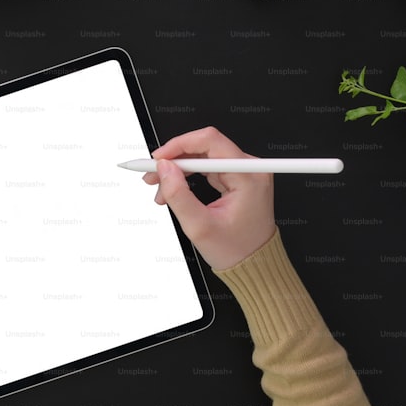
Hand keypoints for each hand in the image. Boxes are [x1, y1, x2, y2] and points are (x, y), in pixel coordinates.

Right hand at [143, 127, 274, 269]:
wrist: (253, 264)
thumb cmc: (236, 249)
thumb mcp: (199, 226)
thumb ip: (178, 195)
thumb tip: (164, 168)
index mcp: (248, 176)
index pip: (210, 141)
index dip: (179, 145)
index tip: (158, 159)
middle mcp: (250, 168)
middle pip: (204, 146)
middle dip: (174, 160)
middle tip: (153, 176)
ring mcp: (244, 171)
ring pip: (203, 156)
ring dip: (178, 169)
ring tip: (161, 190)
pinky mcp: (237, 177)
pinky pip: (207, 166)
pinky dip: (188, 175)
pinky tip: (174, 188)